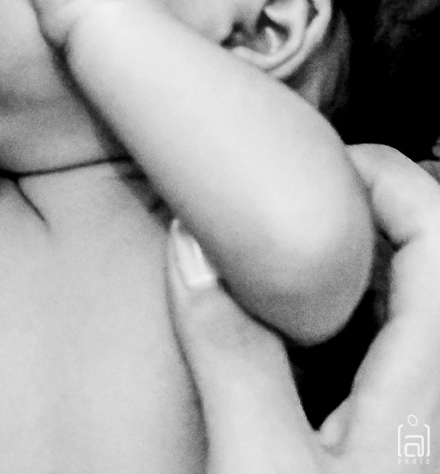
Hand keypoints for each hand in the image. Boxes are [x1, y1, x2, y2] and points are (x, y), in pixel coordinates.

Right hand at [166, 144, 439, 472]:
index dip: (385, 174)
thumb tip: (191, 248)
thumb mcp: (261, 466)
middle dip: (360, 203)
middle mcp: (437, 394)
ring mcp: (423, 419)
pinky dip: (344, 305)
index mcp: (429, 385)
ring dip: (352, 255)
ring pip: (410, 296)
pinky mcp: (397, 442)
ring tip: (281, 243)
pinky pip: (387, 343)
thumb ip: (231, 355)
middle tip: (289, 191)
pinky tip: (287, 321)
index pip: (438, 230)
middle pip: (426, 251)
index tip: (313, 164)